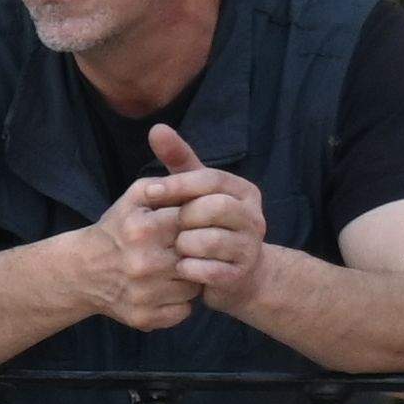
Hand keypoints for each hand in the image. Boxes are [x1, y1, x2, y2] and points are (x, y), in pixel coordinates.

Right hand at [84, 170, 201, 330]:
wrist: (82, 271)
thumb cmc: (117, 229)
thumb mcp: (134, 197)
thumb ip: (166, 186)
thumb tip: (200, 187)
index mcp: (144, 229)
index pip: (194, 223)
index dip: (199, 224)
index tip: (194, 226)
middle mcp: (144, 263)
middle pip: (199, 256)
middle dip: (198, 251)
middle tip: (189, 250)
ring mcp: (144, 293)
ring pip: (195, 286)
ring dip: (192, 278)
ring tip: (176, 269)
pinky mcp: (144, 317)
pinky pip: (185, 310)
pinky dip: (181, 302)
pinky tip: (168, 290)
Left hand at [139, 122, 267, 313]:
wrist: (235, 275)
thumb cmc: (207, 225)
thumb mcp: (195, 191)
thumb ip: (179, 160)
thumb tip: (157, 127)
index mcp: (244, 191)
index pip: (211, 179)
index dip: (178, 184)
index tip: (149, 192)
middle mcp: (254, 217)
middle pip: (214, 207)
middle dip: (184, 216)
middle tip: (166, 226)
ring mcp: (250, 248)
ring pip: (210, 240)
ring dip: (184, 244)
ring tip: (175, 248)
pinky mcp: (240, 275)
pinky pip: (210, 270)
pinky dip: (189, 269)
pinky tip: (181, 268)